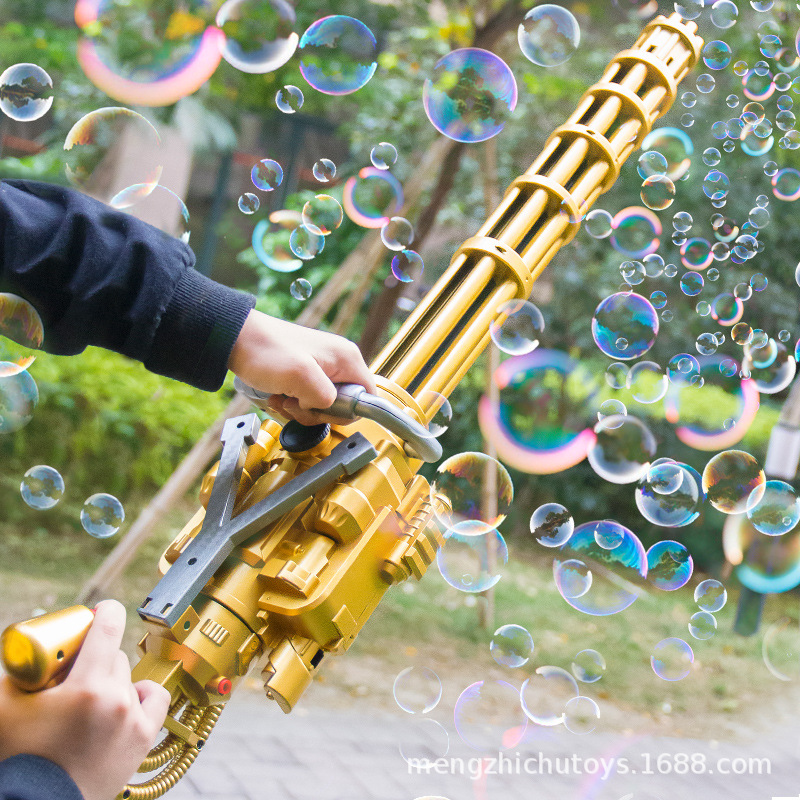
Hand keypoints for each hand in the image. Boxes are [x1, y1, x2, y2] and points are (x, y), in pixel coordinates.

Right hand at [0, 600, 170, 799]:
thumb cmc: (22, 759)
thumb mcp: (8, 707)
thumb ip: (22, 673)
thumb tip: (38, 654)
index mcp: (87, 687)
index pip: (108, 628)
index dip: (106, 611)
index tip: (102, 609)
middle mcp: (117, 699)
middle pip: (114, 656)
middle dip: (95, 659)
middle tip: (76, 673)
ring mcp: (134, 719)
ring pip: (128, 679)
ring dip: (112, 682)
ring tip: (89, 701)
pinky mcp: (144, 737)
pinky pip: (154, 697)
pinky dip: (142, 694)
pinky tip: (126, 699)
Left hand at [228, 309, 376, 425]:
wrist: (236, 339)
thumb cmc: (265, 351)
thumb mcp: (300, 377)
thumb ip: (326, 397)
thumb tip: (331, 408)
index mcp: (347, 359)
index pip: (368, 398)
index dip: (346, 412)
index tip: (320, 410)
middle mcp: (340, 362)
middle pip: (344, 404)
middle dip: (317, 412)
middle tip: (295, 404)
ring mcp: (323, 367)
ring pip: (324, 405)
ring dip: (301, 409)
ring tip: (282, 398)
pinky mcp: (307, 373)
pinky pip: (309, 399)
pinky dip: (293, 403)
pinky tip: (278, 396)